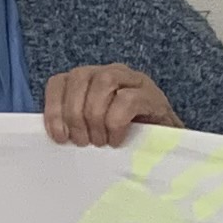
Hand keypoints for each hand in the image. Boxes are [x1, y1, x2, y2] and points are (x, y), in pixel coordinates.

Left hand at [44, 65, 178, 146]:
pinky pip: (127, 99)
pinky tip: (117, 140)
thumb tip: (56, 136)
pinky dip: (116, 123)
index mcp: (90, 81)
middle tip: (83, 142)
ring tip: (100, 141)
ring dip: (95, 116)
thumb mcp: (94, 131)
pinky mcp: (151, 94)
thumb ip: (75, 126)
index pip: (60, 81)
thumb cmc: (127, 140)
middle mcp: (110, 73)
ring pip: (103, 82)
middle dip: (75, 114)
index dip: (54, 108)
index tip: (59, 137)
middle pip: (79, 77)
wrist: (168, 149)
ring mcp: (132, 80)